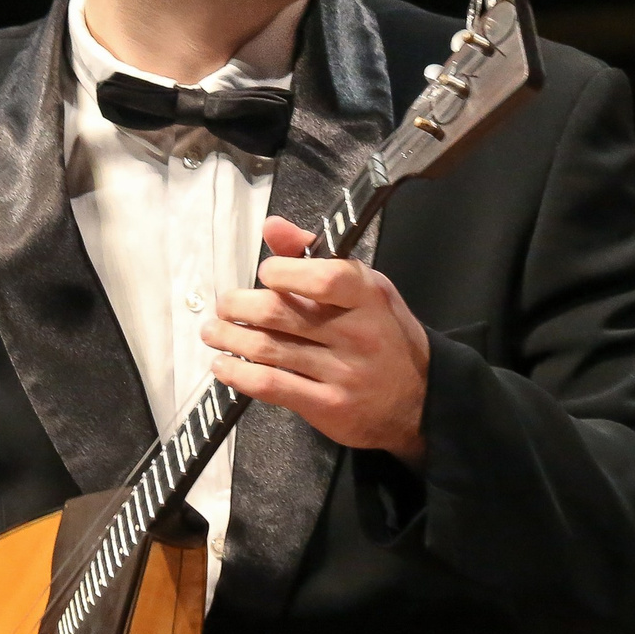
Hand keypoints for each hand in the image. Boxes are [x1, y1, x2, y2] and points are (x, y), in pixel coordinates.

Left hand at [204, 216, 429, 464]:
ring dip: (229, 339)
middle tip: (224, 306)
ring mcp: (343, 373)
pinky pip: (271, 386)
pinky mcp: (327, 407)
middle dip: (238, 306)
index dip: (282, 271)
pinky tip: (224, 366)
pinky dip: (238, 374)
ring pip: (268, 349)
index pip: (322, 277)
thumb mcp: (366, 289)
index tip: (265, 273)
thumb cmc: (385, 335)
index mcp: (368, 296)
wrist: (420, 399)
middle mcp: (358, 334)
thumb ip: (317, 257)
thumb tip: (272, 227)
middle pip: (281, 314)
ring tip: (214, 333)